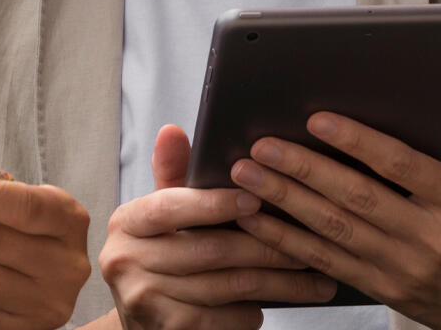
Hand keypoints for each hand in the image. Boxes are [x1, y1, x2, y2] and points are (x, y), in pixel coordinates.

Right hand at [101, 124, 337, 327]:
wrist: (142, 323)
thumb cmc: (162, 258)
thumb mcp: (162, 217)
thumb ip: (173, 176)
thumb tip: (174, 130)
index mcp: (127, 222)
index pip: (171, 206)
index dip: (214, 203)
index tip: (257, 198)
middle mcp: (126, 260)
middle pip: (210, 250)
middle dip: (267, 247)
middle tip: (310, 243)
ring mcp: (144, 300)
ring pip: (227, 287)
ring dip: (277, 284)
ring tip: (314, 279)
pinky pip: (224, 320)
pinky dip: (253, 312)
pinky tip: (273, 303)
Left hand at [229, 90, 440, 329]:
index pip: (402, 167)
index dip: (358, 142)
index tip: (317, 120)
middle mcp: (431, 237)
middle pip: (356, 197)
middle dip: (303, 169)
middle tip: (261, 144)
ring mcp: (403, 266)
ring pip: (334, 229)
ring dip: (285, 200)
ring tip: (246, 174)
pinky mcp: (383, 287)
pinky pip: (328, 262)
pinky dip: (288, 241)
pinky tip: (256, 220)